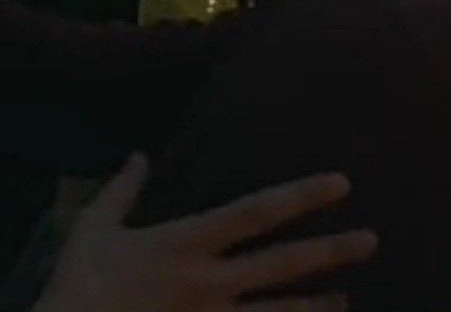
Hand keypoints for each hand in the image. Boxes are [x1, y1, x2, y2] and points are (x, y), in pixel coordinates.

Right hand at [34, 154, 376, 311]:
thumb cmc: (78, 284)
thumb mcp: (92, 227)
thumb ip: (121, 189)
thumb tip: (139, 155)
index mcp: (187, 243)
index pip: (256, 212)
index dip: (301, 195)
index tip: (340, 182)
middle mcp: (209, 283)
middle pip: (281, 265)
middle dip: (330, 252)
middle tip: (372, 240)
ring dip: (318, 306)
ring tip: (351, 299)